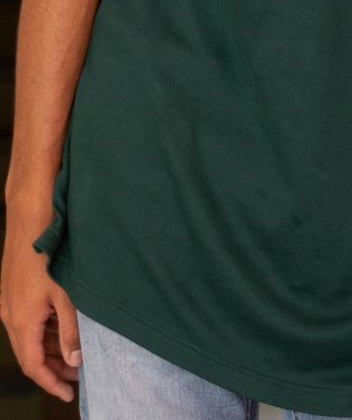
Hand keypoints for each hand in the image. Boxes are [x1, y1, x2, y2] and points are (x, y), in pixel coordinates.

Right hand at [1, 222, 80, 401]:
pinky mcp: (15, 292)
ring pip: (30, 338)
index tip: (70, 394)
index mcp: (22, 321)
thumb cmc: (51, 253)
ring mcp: (11, 303)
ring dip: (51, 350)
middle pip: (31, 355)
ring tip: (78, 356)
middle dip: (54, 370)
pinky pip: (30, 321)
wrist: (31, 218)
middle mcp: (11, 316)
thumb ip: (72, 329)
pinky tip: (66, 329)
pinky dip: (47, 332)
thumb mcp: (69, 295)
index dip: (52, 383)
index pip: (34, 366)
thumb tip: (75, 360)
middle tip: (79, 378)